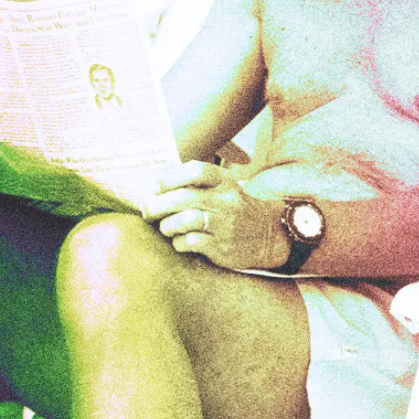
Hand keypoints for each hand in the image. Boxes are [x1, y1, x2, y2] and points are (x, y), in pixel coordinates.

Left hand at [144, 161, 288, 270]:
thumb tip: (155, 190)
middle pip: (184, 197)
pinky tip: (179, 242)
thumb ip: (197, 185)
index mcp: (225, 183)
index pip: (196, 170)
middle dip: (158, 205)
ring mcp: (225, 225)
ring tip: (164, 228)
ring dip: (167, 225)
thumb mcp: (225, 190)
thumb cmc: (236, 210)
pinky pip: (191, 242)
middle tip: (147, 211)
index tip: (156, 187)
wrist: (271, 235)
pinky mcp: (222, 247)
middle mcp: (226, 201)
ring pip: (185, 220)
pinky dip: (178, 242)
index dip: (171, 178)